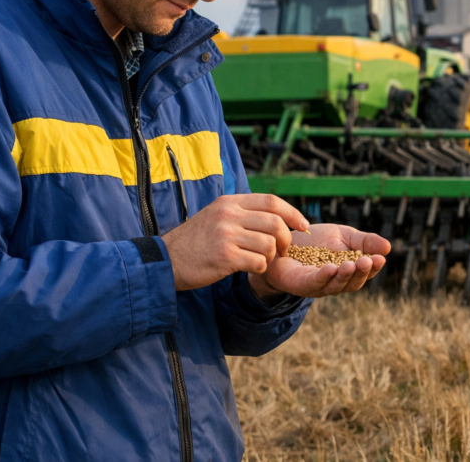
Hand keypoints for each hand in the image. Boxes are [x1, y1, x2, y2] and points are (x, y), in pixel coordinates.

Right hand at [162, 194, 308, 290]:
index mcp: (229, 202)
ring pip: (269, 243)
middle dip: (286, 238)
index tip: (303, 225)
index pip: (271, 201)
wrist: (167, 260)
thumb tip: (275, 215)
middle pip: (275, 222)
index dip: (292, 213)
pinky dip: (261, 267)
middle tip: (283, 250)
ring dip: (272, 256)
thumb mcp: (216, 215)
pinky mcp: (224, 257)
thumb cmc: (196, 241)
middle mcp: (229, 215)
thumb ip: (241, 212)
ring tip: (263, 260)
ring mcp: (226, 235)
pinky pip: (258, 262)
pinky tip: (251, 268)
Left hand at [249, 224, 389, 297]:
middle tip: (368, 261)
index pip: (365, 272)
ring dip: (344, 276)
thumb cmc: (315, 241)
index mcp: (348, 270)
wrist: (282, 241)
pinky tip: (330, 268)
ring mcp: (318, 286)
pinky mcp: (301, 284)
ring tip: (351, 264)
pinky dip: (322, 277)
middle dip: (361, 272)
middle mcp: (335, 281)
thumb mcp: (344, 235)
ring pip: (335, 286)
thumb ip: (364, 242)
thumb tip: (388, 247)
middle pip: (352, 283)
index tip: (381, 258)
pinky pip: (313, 283)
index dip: (374, 267)